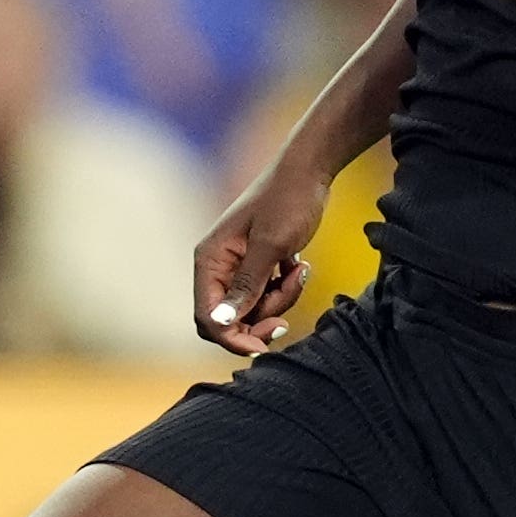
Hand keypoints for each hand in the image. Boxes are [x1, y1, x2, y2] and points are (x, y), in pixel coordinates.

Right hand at [194, 158, 327, 354]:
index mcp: (210, 260)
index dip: (232, 337)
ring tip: (299, 270)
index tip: (264, 344)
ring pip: (253, 309)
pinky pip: (267, 295)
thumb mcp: (270, 245)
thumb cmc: (287, 201)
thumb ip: (246, 285)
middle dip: (259, 320)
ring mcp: (238, 267)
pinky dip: (285, 288)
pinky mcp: (258, 265)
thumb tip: (219, 322)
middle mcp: (218, 266)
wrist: (308, 172)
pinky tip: (299, 266)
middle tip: (286, 315)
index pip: (207, 318)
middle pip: (229, 319)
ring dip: (280, 299)